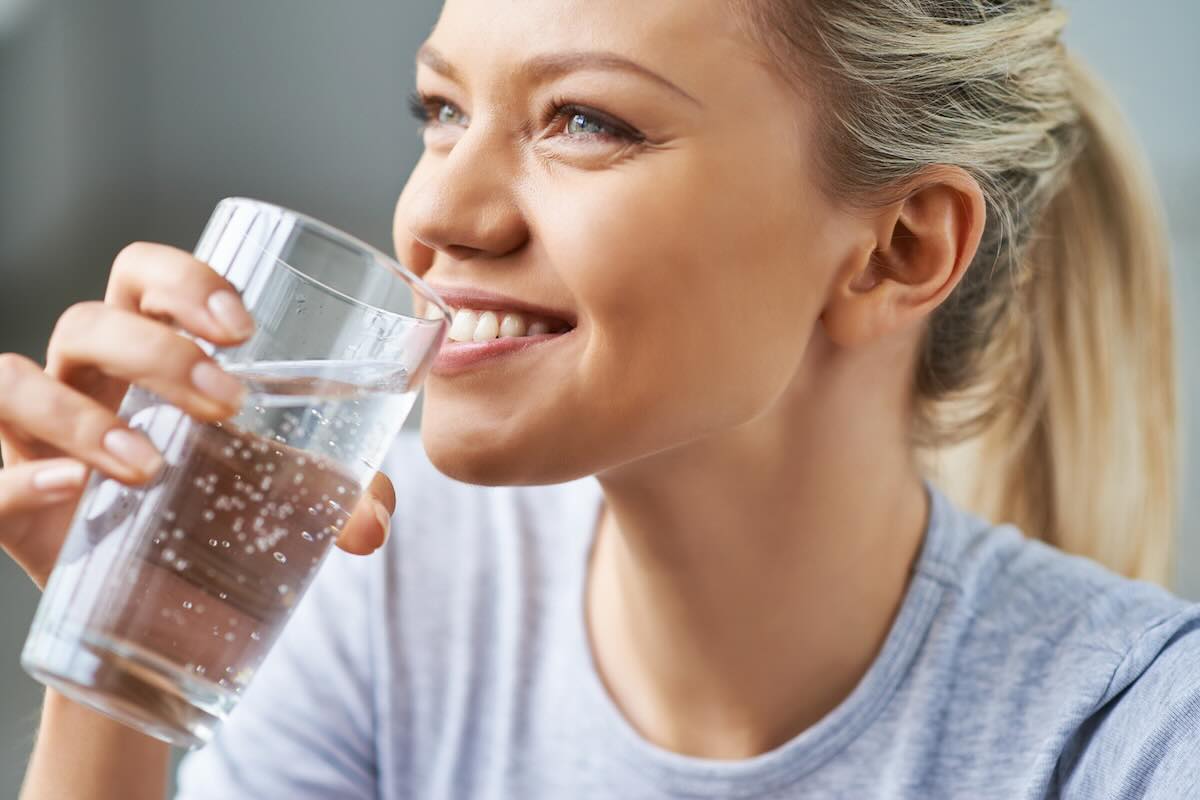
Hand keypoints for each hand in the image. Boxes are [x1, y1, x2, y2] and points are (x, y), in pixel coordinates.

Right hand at [0, 242, 394, 588]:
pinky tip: (76, 489)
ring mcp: (33, 436)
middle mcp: (83, 380)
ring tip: (152, 466)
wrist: (161, 611)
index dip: (182, 280)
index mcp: (147, 353)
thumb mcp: (283, 496)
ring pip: (16, 381)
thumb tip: (374, 521)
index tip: (243, 328)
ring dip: (84, 417)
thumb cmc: (219, 516)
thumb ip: (339, 495)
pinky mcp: (7, 497)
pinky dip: (21, 477)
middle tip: (226, 404)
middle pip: (89, 323)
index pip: (142, 277)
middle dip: (156, 352)